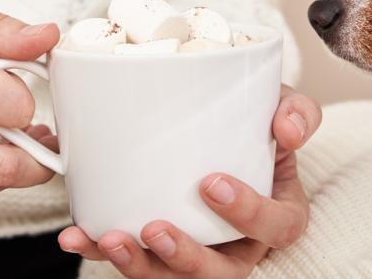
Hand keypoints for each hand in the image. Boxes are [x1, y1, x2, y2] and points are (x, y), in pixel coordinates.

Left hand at [58, 85, 321, 277]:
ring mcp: (200, 252)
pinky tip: (77, 235)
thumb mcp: (281, 110)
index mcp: (277, 214)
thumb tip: (289, 130)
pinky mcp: (159, 251)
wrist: (223, 128)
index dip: (247, 213)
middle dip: (185, 258)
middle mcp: (240, 245)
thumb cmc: (256, 126)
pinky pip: (135, 262)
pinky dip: (101, 251)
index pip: (276, 227)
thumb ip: (294, 112)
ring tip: (109, 239)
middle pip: (221, 273)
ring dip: (139, 267)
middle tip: (155, 228)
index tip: (211, 183)